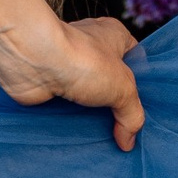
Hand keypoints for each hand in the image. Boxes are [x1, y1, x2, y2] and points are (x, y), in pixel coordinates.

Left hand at [0, 9, 145, 151]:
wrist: (32, 61)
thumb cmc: (82, 60)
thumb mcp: (123, 88)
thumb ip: (132, 115)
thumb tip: (129, 141)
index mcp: (113, 36)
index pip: (136, 61)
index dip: (142, 85)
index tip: (145, 110)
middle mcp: (90, 48)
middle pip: (110, 82)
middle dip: (115, 106)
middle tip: (126, 132)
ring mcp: (68, 66)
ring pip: (87, 97)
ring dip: (92, 117)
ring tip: (104, 141)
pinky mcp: (50, 84)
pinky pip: (66, 107)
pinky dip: (71, 122)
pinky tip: (81, 138)